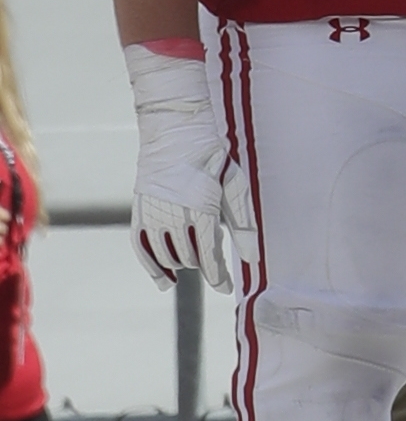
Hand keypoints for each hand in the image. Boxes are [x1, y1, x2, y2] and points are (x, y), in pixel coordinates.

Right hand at [125, 43, 231, 292]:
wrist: (176, 133)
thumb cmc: (213, 159)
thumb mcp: (235, 187)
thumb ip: (243, 224)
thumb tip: (251, 259)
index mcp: (201, 210)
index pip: (209, 257)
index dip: (218, 276)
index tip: (225, 287)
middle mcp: (173, 217)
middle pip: (190, 258)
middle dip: (204, 263)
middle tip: (216, 254)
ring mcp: (153, 216)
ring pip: (168, 257)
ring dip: (184, 264)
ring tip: (196, 257)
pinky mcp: (139, 213)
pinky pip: (142, 250)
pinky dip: (152, 268)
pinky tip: (165, 282)